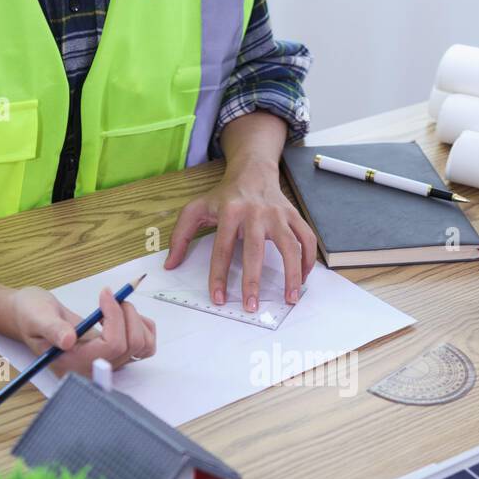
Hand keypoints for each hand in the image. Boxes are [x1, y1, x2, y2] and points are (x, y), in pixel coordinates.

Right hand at [7, 286, 155, 376]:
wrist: (34, 318)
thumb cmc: (32, 316)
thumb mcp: (36, 318)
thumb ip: (51, 329)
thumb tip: (68, 340)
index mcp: (75, 363)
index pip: (112, 346)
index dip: (115, 317)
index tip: (105, 293)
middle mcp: (94, 368)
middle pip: (131, 345)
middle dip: (126, 314)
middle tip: (109, 295)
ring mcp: (108, 363)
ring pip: (143, 347)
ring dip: (136, 320)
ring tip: (116, 305)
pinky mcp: (117, 355)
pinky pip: (146, 346)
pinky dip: (143, 326)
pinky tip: (124, 315)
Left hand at [164, 157, 316, 311]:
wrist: (252, 171)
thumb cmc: (224, 195)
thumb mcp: (196, 209)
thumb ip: (180, 236)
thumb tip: (170, 265)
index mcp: (229, 212)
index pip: (222, 249)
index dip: (219, 276)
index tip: (218, 299)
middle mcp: (255, 213)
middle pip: (255, 251)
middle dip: (253, 281)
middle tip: (252, 306)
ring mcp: (278, 214)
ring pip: (289, 246)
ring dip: (292, 274)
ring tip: (290, 298)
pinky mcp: (293, 216)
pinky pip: (307, 239)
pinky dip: (308, 260)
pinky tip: (303, 278)